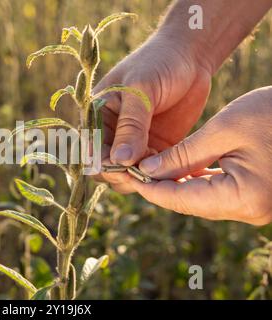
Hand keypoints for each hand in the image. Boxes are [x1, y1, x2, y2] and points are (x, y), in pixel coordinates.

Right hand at [95, 34, 211, 191]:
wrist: (191, 55)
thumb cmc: (159, 63)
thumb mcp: (140, 90)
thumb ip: (130, 125)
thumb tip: (119, 160)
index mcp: (97, 116)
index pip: (90, 150)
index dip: (103, 164)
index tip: (124, 166)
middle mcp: (111, 133)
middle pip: (105, 169)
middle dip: (120, 174)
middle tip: (143, 170)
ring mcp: (134, 143)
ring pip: (126, 175)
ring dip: (140, 177)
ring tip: (158, 165)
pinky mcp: (155, 149)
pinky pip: (150, 172)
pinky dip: (158, 175)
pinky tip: (170, 167)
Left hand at [123, 87, 271, 225]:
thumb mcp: (223, 129)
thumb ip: (183, 155)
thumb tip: (147, 171)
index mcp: (243, 198)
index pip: (180, 200)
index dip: (149, 188)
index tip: (125, 175)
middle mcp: (250, 211)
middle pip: (189, 203)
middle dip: (158, 186)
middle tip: (130, 170)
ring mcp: (254, 207)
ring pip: (200, 199)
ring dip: (173, 184)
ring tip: (145, 168)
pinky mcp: (255, 197)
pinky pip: (215, 193)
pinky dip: (193, 181)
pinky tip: (175, 168)